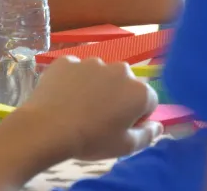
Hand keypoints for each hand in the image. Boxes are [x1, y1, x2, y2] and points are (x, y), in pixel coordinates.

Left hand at [19, 57, 161, 160]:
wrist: (48, 128)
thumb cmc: (92, 140)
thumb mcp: (126, 146)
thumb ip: (148, 134)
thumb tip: (158, 125)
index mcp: (139, 91)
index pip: (148, 101)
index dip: (137, 115)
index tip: (121, 126)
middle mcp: (119, 69)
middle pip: (124, 83)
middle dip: (117, 96)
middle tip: (100, 117)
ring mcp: (91, 62)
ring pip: (99, 74)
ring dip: (95, 86)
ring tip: (79, 107)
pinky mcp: (66, 60)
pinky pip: (75, 70)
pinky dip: (72, 80)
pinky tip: (63, 97)